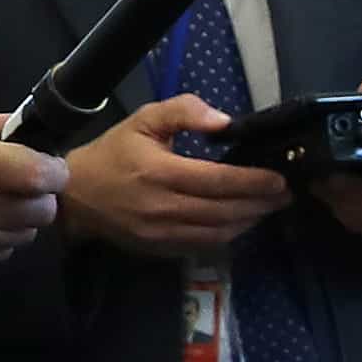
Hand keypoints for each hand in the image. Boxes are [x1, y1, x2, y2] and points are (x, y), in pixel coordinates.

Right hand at [59, 93, 293, 259]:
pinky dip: (229, 234)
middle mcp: (163, 207)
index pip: (218, 181)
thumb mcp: (144, 119)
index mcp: (160, 173)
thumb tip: (224, 121)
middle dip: (260, 203)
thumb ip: (184, 111)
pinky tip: (243, 221)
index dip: (253, 182)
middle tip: (285, 193)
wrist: (76, 195)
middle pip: (224, 210)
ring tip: (270, 206)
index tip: (280, 178)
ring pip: (219, 232)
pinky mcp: (160, 249)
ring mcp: (161, 233)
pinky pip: (204, 245)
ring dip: (249, 220)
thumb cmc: (114, 153)